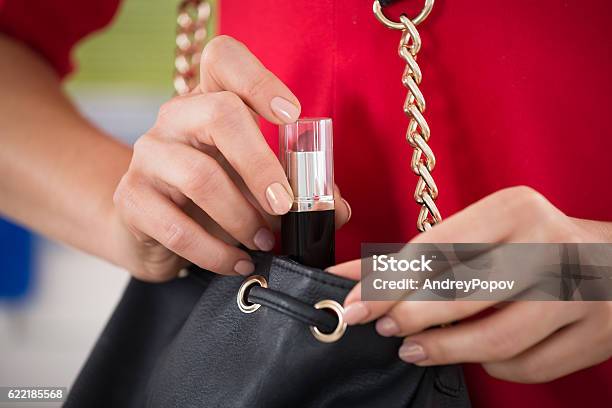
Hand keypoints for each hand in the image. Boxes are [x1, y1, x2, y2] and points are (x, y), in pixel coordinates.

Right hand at [112, 35, 349, 281]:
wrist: (152, 230)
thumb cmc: (215, 198)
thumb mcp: (256, 184)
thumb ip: (301, 190)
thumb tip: (334, 207)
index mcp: (210, 101)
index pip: (223, 58)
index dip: (260, 78)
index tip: (291, 115)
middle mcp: (175, 118)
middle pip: (219, 112)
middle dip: (262, 164)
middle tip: (283, 204)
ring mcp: (148, 156)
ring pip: (199, 176)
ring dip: (242, 217)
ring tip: (263, 241)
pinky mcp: (131, 200)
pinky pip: (177, 228)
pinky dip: (217, 253)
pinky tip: (238, 262)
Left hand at [329, 186, 611, 382]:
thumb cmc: (532, 241)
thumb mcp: (481, 231)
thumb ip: (417, 254)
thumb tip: (350, 277)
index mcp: (514, 209)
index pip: (436, 249)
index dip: (387, 281)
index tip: (353, 302)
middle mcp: (549, 246)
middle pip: (461, 294)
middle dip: (409, 315)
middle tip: (382, 325)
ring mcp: (577, 293)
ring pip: (494, 340)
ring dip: (442, 349)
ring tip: (412, 348)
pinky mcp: (594, 335)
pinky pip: (526, 366)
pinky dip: (490, 366)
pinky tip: (475, 354)